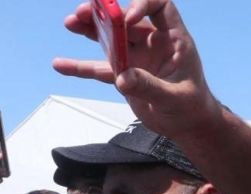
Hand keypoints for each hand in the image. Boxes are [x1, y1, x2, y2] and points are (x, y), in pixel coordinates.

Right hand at [52, 0, 222, 140]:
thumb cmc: (190, 106)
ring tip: (70, 22)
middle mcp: (152, 43)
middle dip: (105, 15)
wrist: (187, 124)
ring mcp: (136, 58)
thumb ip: (149, 87)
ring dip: (91, 30)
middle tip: (83, 12)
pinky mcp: (123, 75)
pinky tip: (60, 64)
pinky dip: (80, 67)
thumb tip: (123, 78)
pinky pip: (99, 68)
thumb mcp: (174, 98)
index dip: (142, 5)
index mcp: (172, 40)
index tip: (126, 19)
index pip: (160, 7)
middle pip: (126, 20)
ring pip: (110, 39)